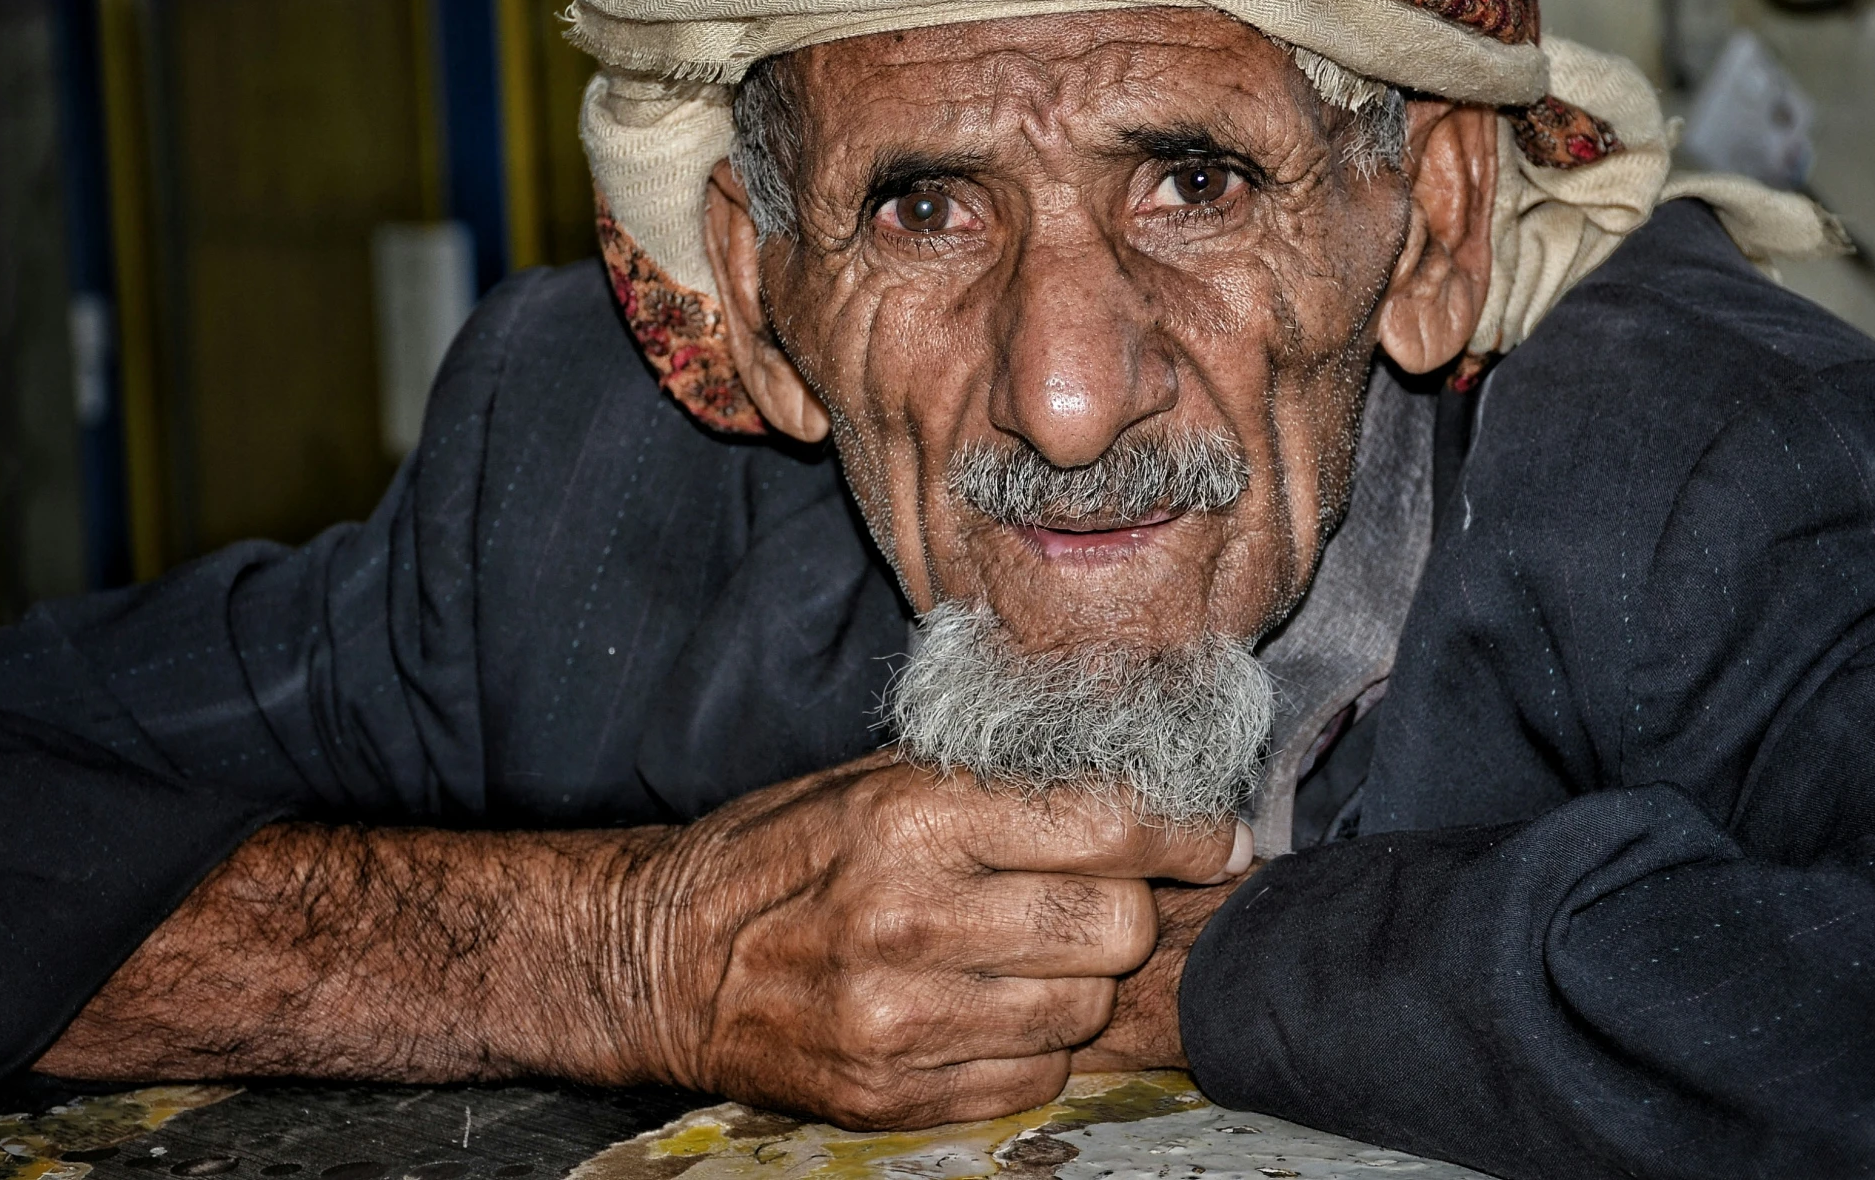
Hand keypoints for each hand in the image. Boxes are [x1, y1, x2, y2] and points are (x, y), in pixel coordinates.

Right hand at [598, 753, 1249, 1128]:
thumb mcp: (887, 777)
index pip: (1112, 823)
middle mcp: (911, 914)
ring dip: (1079, 984)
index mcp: (916, 813)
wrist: (665, 957)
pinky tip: (986, 1008)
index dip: (1185, 834)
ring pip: (1085, 1012)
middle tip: (1099, 897)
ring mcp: (899, 1018)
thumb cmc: (792, 849)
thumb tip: (1156, 800)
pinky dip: (1032, 1046)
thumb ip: (1011, 786)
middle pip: (1116, 926)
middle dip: (1126, 911)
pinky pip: (1034, 1077)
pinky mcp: (891, 1096)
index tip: (1209, 840)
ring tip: (1027, 953)